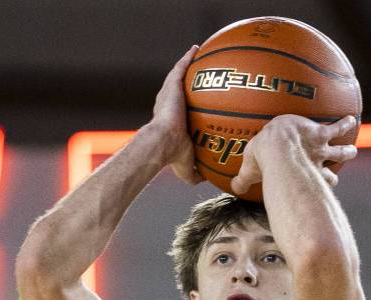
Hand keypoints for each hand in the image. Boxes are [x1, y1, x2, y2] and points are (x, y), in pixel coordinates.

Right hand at [151, 46, 201, 184]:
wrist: (162, 143)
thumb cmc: (173, 157)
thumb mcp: (187, 169)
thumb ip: (198, 173)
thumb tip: (208, 180)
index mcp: (170, 122)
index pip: (180, 111)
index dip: (187, 106)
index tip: (198, 104)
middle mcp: (168, 105)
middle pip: (179, 90)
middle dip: (189, 84)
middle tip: (201, 78)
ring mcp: (169, 95)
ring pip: (179, 76)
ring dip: (187, 65)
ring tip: (199, 55)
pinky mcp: (170, 87)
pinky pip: (181, 68)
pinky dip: (188, 58)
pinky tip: (197, 49)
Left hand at [231, 115, 358, 195]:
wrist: (278, 146)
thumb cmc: (264, 161)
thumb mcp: (250, 170)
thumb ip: (242, 180)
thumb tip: (233, 188)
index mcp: (302, 173)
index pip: (314, 181)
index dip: (320, 184)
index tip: (326, 185)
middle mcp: (315, 164)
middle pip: (331, 168)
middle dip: (336, 169)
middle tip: (342, 169)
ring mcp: (319, 148)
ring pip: (339, 149)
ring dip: (346, 149)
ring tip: (353, 147)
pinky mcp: (319, 132)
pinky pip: (336, 127)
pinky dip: (344, 123)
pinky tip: (351, 118)